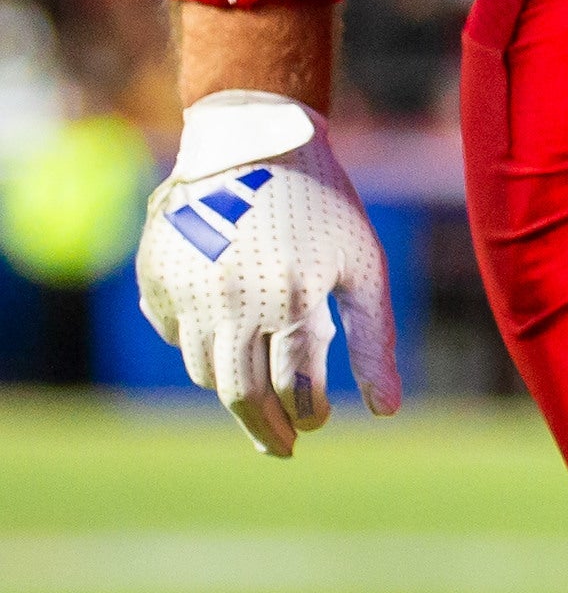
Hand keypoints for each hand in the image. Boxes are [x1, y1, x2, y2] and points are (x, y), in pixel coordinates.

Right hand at [135, 91, 400, 456]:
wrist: (256, 144)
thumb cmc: (324, 206)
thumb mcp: (363, 264)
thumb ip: (374, 338)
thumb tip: (386, 412)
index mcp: (291, 296)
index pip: (294, 386)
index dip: (308, 413)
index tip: (317, 422)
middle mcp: (232, 299)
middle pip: (240, 393)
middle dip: (265, 429)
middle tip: (283, 449)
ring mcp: (187, 290)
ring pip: (205, 369)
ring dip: (233, 389)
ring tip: (260, 389)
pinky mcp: (156, 279)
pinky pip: (176, 334)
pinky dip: (201, 347)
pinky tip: (227, 333)